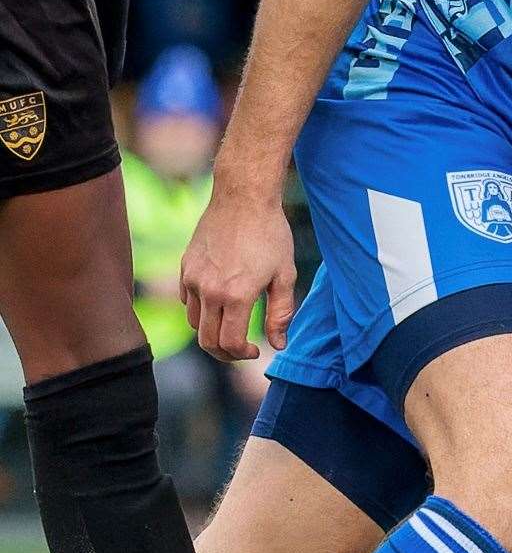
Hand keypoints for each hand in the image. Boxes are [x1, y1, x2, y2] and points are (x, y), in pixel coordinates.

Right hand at [180, 189, 296, 360]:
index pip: (230, 344)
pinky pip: (188, 301)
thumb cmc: (270, 234)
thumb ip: (281, 312)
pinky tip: (220, 300)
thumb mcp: (284, 274)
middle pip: (207, 342)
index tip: (256, 350)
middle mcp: (210, 291)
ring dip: (213, 331)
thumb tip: (278, 344)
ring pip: (195, 323)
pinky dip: (201, 310)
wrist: (244, 197)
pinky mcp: (185, 268)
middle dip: (225, 353)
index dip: (243, 355)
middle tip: (242, 349)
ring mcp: (194, 279)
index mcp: (237, 295)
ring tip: (233, 323)